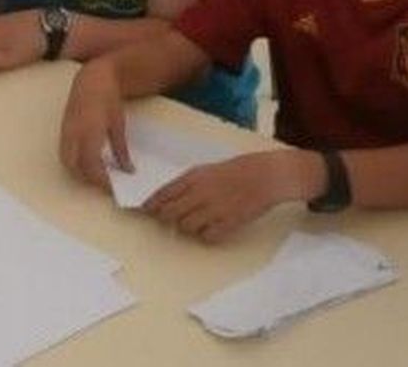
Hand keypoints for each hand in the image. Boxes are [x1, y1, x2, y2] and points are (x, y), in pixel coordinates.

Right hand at [57, 60, 130, 189]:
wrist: (92, 79)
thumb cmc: (108, 99)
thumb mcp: (119, 124)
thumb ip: (121, 149)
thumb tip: (127, 170)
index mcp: (90, 131)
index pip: (92, 165)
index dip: (102, 180)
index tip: (114, 188)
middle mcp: (74, 133)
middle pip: (76, 167)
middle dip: (89, 180)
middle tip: (106, 184)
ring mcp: (65, 132)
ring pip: (67, 162)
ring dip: (80, 173)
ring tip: (97, 175)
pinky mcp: (63, 130)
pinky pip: (64, 153)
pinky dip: (75, 163)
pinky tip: (88, 163)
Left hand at [143, 151, 301, 242]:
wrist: (265, 175)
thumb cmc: (235, 171)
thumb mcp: (206, 170)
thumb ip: (186, 184)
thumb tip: (167, 199)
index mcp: (193, 177)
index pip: (162, 194)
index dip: (149, 206)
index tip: (142, 213)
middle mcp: (200, 193)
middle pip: (169, 213)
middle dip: (164, 220)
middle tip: (165, 223)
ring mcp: (214, 209)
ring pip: (185, 227)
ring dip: (185, 228)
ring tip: (194, 224)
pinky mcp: (229, 222)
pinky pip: (207, 236)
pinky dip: (205, 235)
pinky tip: (210, 229)